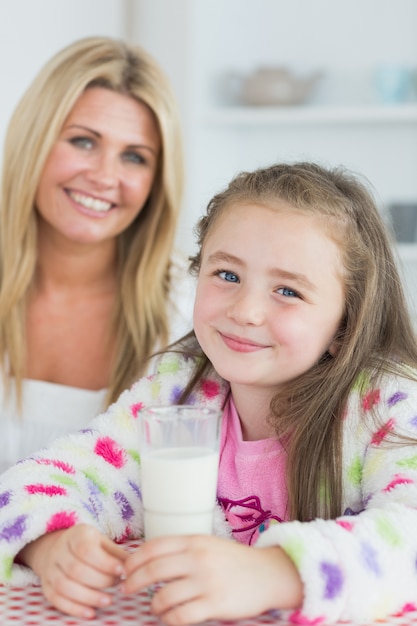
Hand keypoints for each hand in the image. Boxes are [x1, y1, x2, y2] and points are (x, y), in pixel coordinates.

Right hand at [18, 524, 127, 618]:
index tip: (121, 571)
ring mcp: (50, 569)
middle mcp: (59, 550)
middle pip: (76, 570)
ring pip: (65, 586)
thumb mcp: (102, 542)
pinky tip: (91, 613)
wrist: (60, 548)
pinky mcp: (46, 586)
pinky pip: (56, 600)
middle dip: (99, 581)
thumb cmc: (88, 546)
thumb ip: (116, 554)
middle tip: (117, 585)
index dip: (104, 562)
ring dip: (88, 597)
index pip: (86, 549)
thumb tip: (134, 567)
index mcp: (76, 534)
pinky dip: (74, 609)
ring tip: (108, 601)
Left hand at [121, 534, 302, 624]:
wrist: (268, 574)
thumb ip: (182, 550)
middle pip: (153, 570)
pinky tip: (169, 618)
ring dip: (152, 605)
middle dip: (133, 582)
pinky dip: (169, 619)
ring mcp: (206, 581)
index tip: (124, 569)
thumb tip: (148, 561)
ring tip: (154, 607)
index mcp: (194, 540)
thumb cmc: (233, 560)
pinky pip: (181, 616)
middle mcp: (198, 558)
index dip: (133, 560)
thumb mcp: (207, 545)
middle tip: (126, 590)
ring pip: (164, 596)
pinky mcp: (215, 604)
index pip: (153, 547)